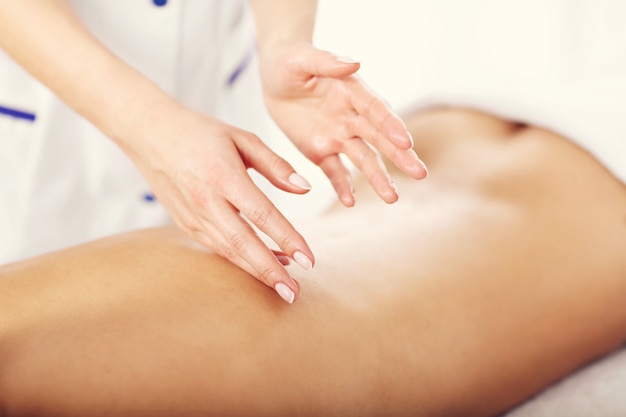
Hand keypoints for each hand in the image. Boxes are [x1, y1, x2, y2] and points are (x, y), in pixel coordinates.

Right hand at [126, 106, 314, 303]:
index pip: (262, 214)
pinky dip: (241, 260)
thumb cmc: (202, 133)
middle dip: (270, 272)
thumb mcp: (242, 138)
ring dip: (257, 272)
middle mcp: (206, 200)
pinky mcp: (185, 224)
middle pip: (243, 244)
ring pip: (229, 251)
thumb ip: (275, 165)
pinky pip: (217, 247)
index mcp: (223, 175)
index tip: (308, 260)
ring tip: (284, 287)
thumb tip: (305, 189)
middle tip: (294, 293)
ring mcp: (193, 215)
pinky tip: (264, 264)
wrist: (151, 134)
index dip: (287, 239)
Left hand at [259, 42, 427, 206]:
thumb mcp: (302, 59)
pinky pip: (335, 172)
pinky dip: (343, 187)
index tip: (406, 142)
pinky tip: (350, 203)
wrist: (274, 80)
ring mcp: (339, 136)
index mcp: (352, 91)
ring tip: (392, 198)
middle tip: (420, 174)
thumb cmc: (290, 63)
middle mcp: (352, 116)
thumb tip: (354, 64)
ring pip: (363, 159)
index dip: (391, 125)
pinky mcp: (322, 152)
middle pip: (379, 138)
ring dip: (378, 178)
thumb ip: (326, 61)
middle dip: (400, 156)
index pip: (376, 109)